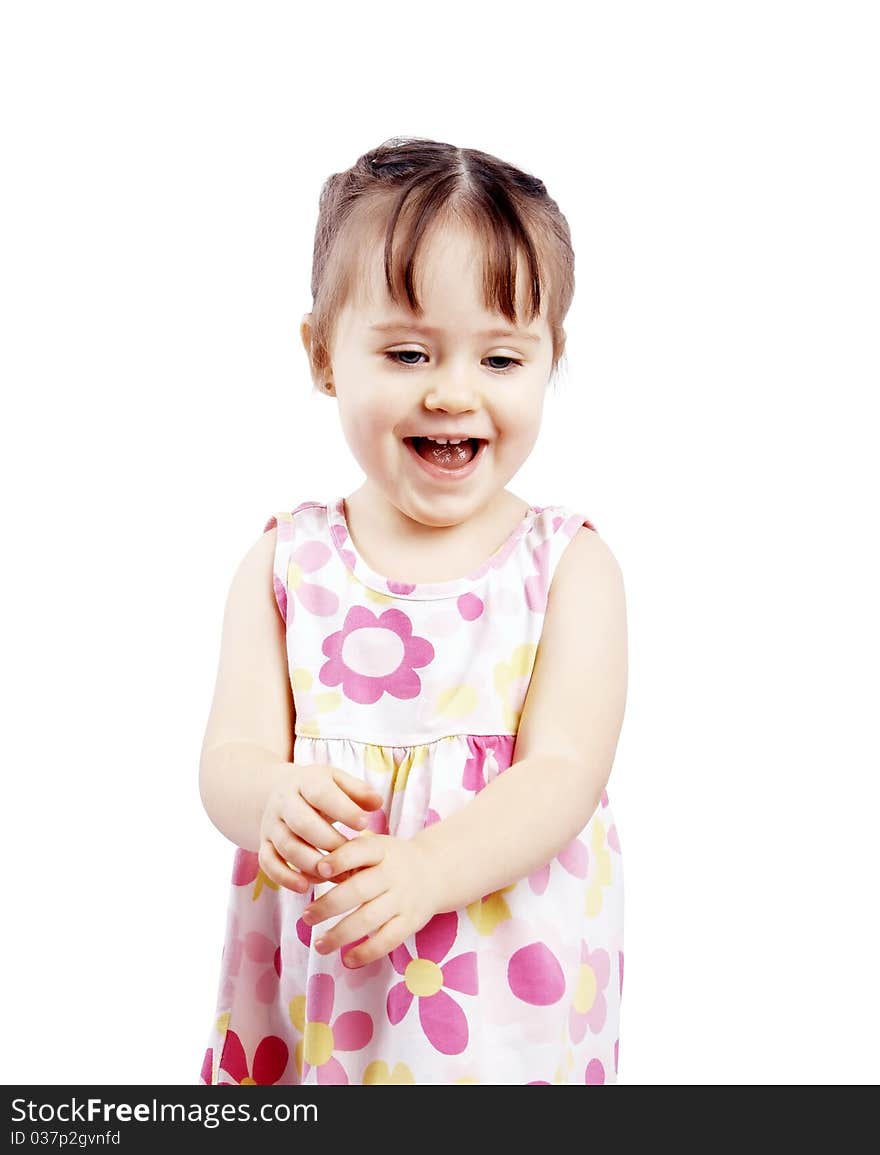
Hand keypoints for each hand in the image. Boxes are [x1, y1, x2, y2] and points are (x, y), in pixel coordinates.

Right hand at [258, 763, 383, 893]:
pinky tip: (305, 887)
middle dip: (328, 841)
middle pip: (302, 823)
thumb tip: (377, 803)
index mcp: (305, 782)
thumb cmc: (319, 791)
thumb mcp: (337, 781)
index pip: (321, 794)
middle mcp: (284, 802)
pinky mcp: (263, 843)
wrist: (278, 792)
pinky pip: (268, 863)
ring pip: (287, 846)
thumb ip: (358, 791)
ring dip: (311, 863)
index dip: (343, 809)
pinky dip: (284, 877)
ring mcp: (271, 824)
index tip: (365, 823)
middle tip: (350, 854)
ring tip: (336, 875)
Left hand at [301, 833, 439, 967]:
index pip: (360, 851)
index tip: (319, 869)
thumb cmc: (389, 859)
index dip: (339, 860)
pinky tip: (347, 960)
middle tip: (306, 917)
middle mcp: (394, 873)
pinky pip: (388, 940)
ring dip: (341, 934)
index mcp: (382, 849)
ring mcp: (404, 898)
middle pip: (359, 890)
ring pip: (369, 919)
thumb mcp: (373, 848)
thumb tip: (308, 873)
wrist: (435, 870)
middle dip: (329, 905)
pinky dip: (367, 953)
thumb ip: (345, 857)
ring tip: (320, 944)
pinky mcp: (411, 921)